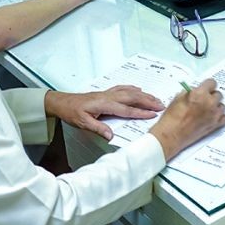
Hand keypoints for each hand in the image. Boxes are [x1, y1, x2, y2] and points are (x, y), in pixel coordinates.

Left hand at [44, 86, 163, 139]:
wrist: (63, 102)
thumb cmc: (72, 112)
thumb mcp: (83, 123)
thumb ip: (98, 128)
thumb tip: (111, 135)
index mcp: (104, 104)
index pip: (126, 109)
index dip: (140, 112)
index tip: (153, 115)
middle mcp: (109, 96)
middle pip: (133, 97)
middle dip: (148, 101)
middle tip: (161, 105)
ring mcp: (108, 93)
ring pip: (130, 92)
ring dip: (144, 95)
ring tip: (156, 99)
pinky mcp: (106, 92)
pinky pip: (123, 88)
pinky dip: (133, 89)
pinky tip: (139, 90)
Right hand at [149, 78, 224, 160]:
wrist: (171, 135)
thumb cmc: (172, 118)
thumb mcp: (178, 98)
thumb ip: (191, 91)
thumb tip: (196, 90)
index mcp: (200, 94)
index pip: (212, 82)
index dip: (208, 85)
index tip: (206, 88)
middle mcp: (209, 103)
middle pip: (218, 94)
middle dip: (211, 96)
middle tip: (204, 100)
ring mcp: (214, 115)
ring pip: (222, 106)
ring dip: (216, 106)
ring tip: (207, 109)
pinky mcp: (215, 125)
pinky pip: (224, 117)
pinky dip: (219, 116)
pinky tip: (212, 116)